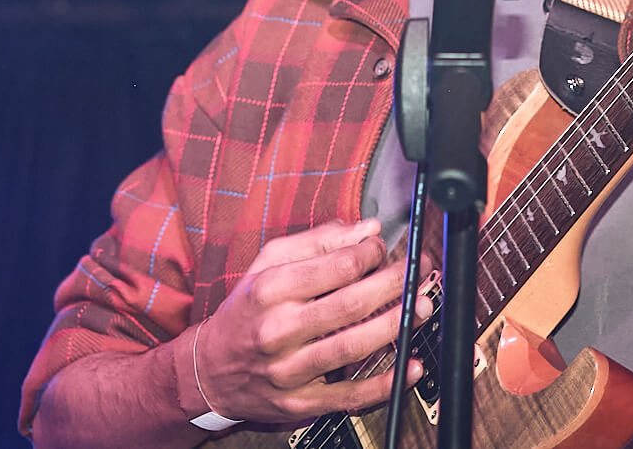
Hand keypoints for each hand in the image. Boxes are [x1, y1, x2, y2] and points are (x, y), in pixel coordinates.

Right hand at [193, 218, 431, 425]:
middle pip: (351, 304)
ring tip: (422, 308)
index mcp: (270, 290)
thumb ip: (319, 241)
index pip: (337, 266)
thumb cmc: (247, 310)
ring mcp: (289, 370)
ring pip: (354, 346)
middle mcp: (278, 330)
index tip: (384, 249)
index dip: (372, 254)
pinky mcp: (300, 402)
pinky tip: (412, 366)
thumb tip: (367, 229)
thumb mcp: (268, 264)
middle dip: (395, 285)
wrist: (210, 371)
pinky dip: (386, 383)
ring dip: (397, 325)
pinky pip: (350, 396)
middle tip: (419, 273)